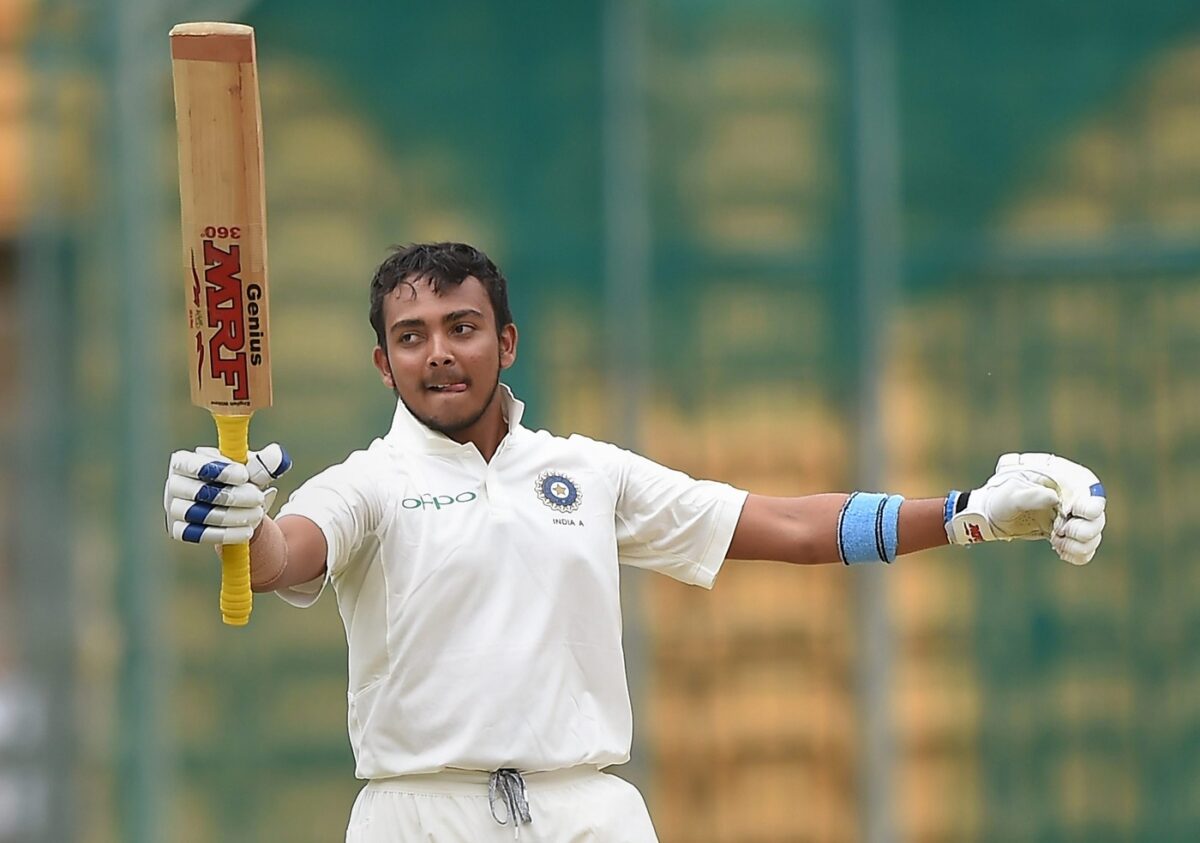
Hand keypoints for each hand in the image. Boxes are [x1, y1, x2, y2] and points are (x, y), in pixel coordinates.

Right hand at [164, 443, 291, 544]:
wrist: (236, 507)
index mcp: (184, 461)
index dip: (218, 470)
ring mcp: (173, 508)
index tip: (245, 475)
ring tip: (258, 514)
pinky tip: (247, 531)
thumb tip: (276, 455)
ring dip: (232, 516)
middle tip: (258, 497)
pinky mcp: (178, 530)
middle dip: (232, 496)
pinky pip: (197, 535)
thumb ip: (264, 462)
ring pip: (198, 514)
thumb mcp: (253, 468)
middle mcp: (174, 483)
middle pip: (198, 492)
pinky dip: (225, 534)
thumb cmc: (241, 480)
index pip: (193, 464)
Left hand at [947, 453, 1105, 564]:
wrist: (992, 516)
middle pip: (1098, 521)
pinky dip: (1077, 554)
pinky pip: (1086, 550)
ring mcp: (1074, 519)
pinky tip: (1060, 550)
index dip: (1090, 508)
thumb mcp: (1011, 495)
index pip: (1094, 495)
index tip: (1073, 514)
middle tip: (1058, 531)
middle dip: (1082, 531)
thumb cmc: (1001, 498)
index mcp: (1067, 484)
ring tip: (1055, 541)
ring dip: (1078, 545)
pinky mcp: (1068, 536)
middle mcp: (1076, 501)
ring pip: (1094, 538)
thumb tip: (1054, 498)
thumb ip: (1031, 496)